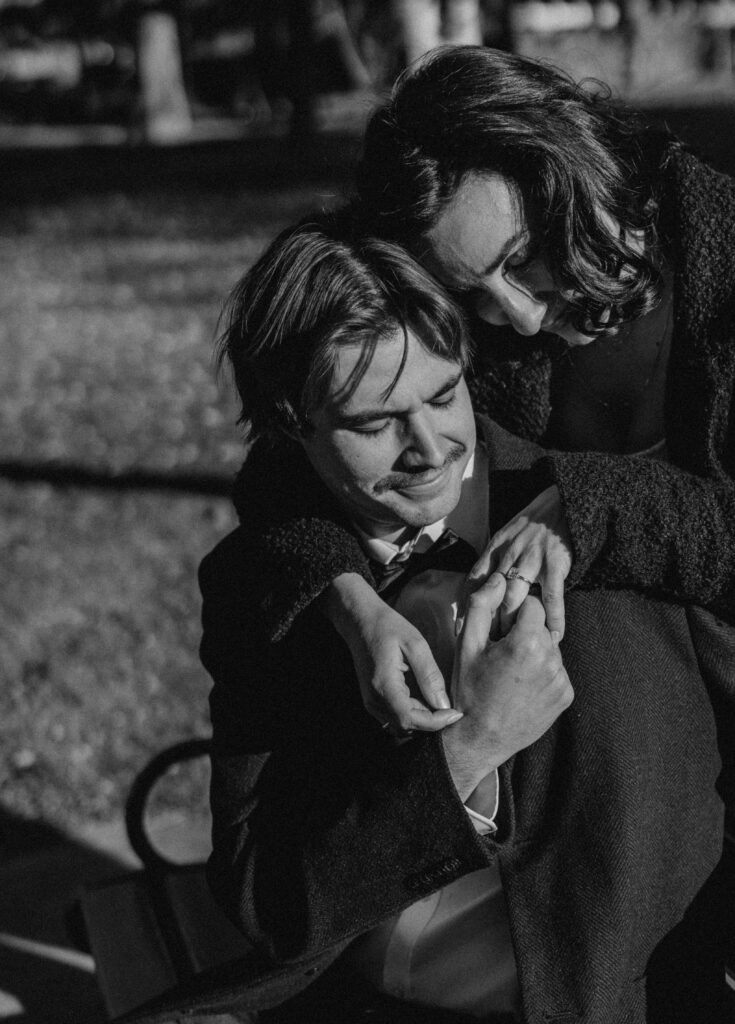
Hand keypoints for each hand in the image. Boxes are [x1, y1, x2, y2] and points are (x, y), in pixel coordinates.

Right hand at [322, 574, 463, 733]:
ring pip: (401, 725)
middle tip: (451, 704)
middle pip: (407, 726)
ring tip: (437, 698)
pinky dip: (412, 713)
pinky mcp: (373, 700)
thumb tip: (443, 704)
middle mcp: (374, 700)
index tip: (456, 713)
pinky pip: (395, 718)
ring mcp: (371, 702)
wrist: (360, 621)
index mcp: (384, 685)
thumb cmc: (388, 627)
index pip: (410, 720)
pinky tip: (423, 695)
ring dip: (422, 718)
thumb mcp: (415, 644)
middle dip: (431, 721)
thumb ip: (430, 675)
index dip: (435, 723)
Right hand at [444, 573, 572, 800]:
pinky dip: (542, 673)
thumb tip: (499, 579)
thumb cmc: (469, 690)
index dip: (514, 614)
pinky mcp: (565, 696)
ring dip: (534, 653)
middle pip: (542, 627)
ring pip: (550, 649)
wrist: (480, 739)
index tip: (500, 631)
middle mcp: (551, 660)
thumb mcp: (467, 645)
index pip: (533, 605)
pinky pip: (556, 671)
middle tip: (502, 654)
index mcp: (527, 643)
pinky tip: (521, 686)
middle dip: (525, 633)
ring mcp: (561, 680)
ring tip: (511, 673)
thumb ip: (482, 605)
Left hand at [459, 485, 572, 637]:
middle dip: (489, 624)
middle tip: (489, 648)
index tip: (460, 630)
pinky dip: (553, 619)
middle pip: (492, 597)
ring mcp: (531, 560)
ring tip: (517, 648)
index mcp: (494, 548)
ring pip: (515, 600)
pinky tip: (554, 636)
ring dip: (515, 626)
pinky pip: (551, 597)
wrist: (565, 503)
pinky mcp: (554, 564)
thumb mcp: (505, 535)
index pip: (473, 582)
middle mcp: (509, 555)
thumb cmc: (535, 523)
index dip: (466, 608)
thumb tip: (480, 588)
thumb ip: (493, 560)